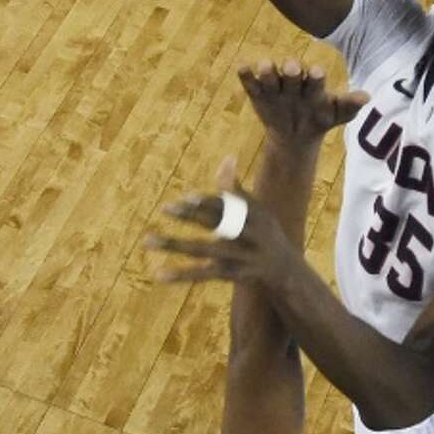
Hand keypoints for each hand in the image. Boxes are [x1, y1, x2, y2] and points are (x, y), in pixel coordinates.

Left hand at [147, 158, 293, 287]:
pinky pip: (203, 275)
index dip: (208, 202)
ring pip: (204, 250)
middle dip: (191, 215)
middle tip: (165, 208)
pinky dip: (181, 274)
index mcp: (254, 215)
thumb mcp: (256, 210)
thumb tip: (227, 157)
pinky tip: (159, 274)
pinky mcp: (233, 275)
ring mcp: (241, 257)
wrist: (286, 270)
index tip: (186, 198)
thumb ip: (235, 189)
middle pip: (217, 224)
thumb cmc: (264, 233)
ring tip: (148, 240)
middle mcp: (250, 235)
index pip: (229, 206)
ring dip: (175, 244)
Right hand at [240, 59, 367, 149]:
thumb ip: (349, 105)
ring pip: (270, 74)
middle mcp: (293, 80)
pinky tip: (242, 68)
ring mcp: (274, 85)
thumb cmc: (320, 118)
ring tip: (266, 67)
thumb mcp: (336, 115)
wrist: (297, 135)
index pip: (315, 77)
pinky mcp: (257, 92)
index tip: (317, 73)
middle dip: (292, 69)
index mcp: (313, 83)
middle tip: (292, 68)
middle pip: (291, 71)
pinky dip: (246, 75)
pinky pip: (250, 82)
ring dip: (268, 70)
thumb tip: (368, 97)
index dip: (315, 76)